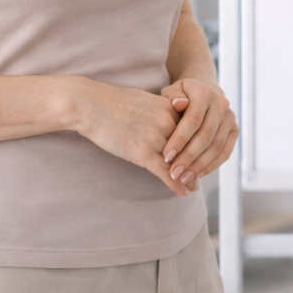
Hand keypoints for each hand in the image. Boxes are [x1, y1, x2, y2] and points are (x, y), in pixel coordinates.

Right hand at [71, 80, 191, 196]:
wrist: (89, 104)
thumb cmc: (113, 102)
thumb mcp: (145, 100)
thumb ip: (161, 111)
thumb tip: (169, 121)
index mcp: (169, 107)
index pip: (191, 129)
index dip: (197, 145)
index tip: (204, 155)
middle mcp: (167, 121)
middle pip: (189, 146)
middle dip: (195, 162)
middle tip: (201, 176)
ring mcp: (155, 137)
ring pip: (179, 161)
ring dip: (187, 176)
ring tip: (194, 186)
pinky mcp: (142, 151)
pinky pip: (165, 171)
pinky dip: (176, 184)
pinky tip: (184, 192)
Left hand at [158, 77, 237, 191]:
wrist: (202, 91)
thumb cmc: (180, 95)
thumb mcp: (171, 91)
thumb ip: (172, 97)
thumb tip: (179, 104)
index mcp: (204, 93)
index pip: (193, 120)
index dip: (179, 140)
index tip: (165, 157)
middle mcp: (221, 104)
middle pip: (206, 136)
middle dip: (188, 158)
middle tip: (173, 174)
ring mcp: (230, 118)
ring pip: (216, 147)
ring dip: (199, 165)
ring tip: (183, 178)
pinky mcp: (235, 130)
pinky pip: (226, 152)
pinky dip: (212, 165)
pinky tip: (197, 175)